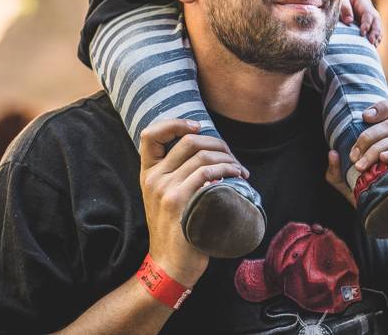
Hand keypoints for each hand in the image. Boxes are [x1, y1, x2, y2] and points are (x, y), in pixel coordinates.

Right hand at [137, 119, 248, 285]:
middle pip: (189, 141)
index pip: (151, 135)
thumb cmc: (176, 229)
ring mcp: (165, 190)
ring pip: (202, 156)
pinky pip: (207, 173)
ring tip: (240, 170)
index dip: (175, 123)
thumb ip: (175, 174)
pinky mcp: (180, 202)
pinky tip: (238, 177)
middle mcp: (153, 178)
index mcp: (147, 174)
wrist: (169, 265)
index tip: (198, 127)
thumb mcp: (164, 198)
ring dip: (228, 159)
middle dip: (217, 144)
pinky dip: (227, 170)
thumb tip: (206, 150)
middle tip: (232, 157)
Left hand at [324, 98, 387, 204]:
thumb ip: (337, 171)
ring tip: (362, 165)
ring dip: (376, 148)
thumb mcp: (350, 184)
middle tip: (353, 155)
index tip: (363, 116)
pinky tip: (384, 159)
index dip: (383, 107)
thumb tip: (332, 153)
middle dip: (368, 136)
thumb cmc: (375, 196)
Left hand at [339, 0, 382, 45]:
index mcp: (363, 2)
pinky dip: (375, 37)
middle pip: (376, 20)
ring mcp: (369, 15)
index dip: (367, 24)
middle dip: (375, 31)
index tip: (362, 33)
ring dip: (376, 36)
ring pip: (377, 25)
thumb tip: (349, 21)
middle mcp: (369, 9)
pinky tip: (372, 46)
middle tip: (371, 42)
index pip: (368, 14)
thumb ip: (344, 8)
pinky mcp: (367, 21)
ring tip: (373, 46)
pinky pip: (373, 29)